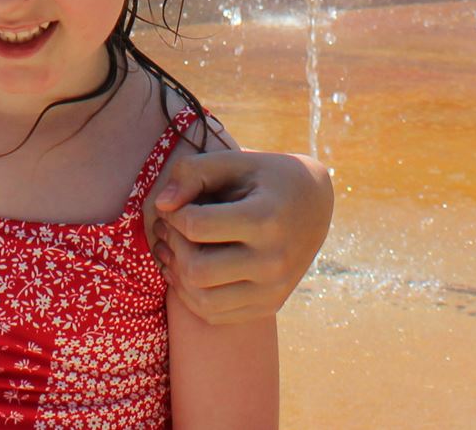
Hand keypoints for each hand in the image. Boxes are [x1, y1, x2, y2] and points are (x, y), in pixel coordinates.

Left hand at [147, 149, 331, 323]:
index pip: (196, 226)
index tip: (173, 203)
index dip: (173, 213)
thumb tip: (161, 205)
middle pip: (197, 271)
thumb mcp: (236, 160)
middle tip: (167, 228)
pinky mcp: (270, 305)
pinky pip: (215, 314)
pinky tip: (186, 268)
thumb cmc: (268, 176)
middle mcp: (273, 261)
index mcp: (266, 220)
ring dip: (177, 275)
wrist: (314, 204)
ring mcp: (273, 289)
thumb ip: (194, 172)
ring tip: (172, 248)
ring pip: (203, 302)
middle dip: (172, 246)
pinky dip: (191, 296)